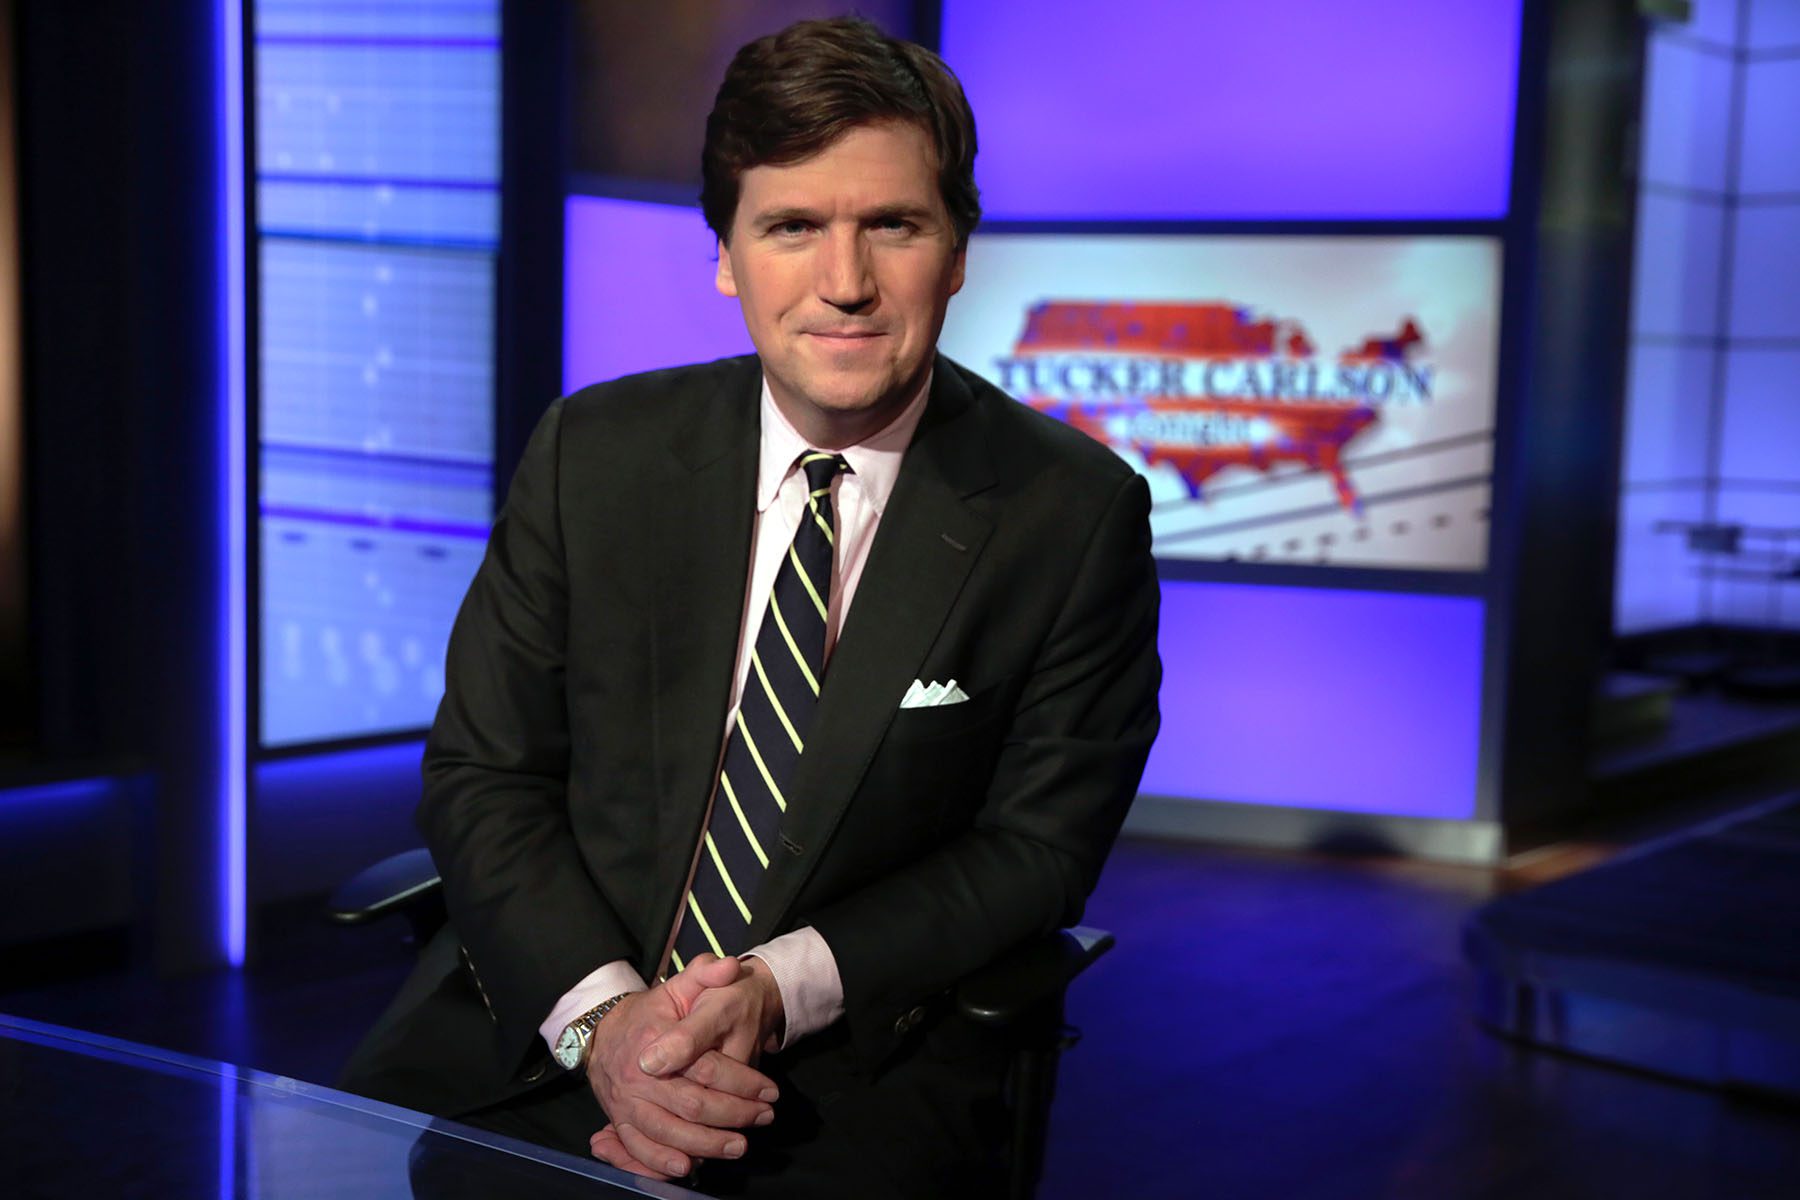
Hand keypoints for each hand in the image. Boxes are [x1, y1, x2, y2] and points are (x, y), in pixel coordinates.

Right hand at [582, 954, 777, 1179]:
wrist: (603, 1033)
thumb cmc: (651, 1013)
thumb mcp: (678, 987)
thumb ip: (706, 974)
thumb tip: (731, 965)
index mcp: (655, 1041)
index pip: (706, 1068)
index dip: (743, 1082)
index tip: (769, 1091)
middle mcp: (638, 1077)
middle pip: (691, 1106)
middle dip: (733, 1116)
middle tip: (763, 1118)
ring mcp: (626, 1103)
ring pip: (668, 1133)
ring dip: (706, 1145)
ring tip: (738, 1146)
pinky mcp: (619, 1122)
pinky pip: (638, 1150)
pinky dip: (662, 1163)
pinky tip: (688, 1167)